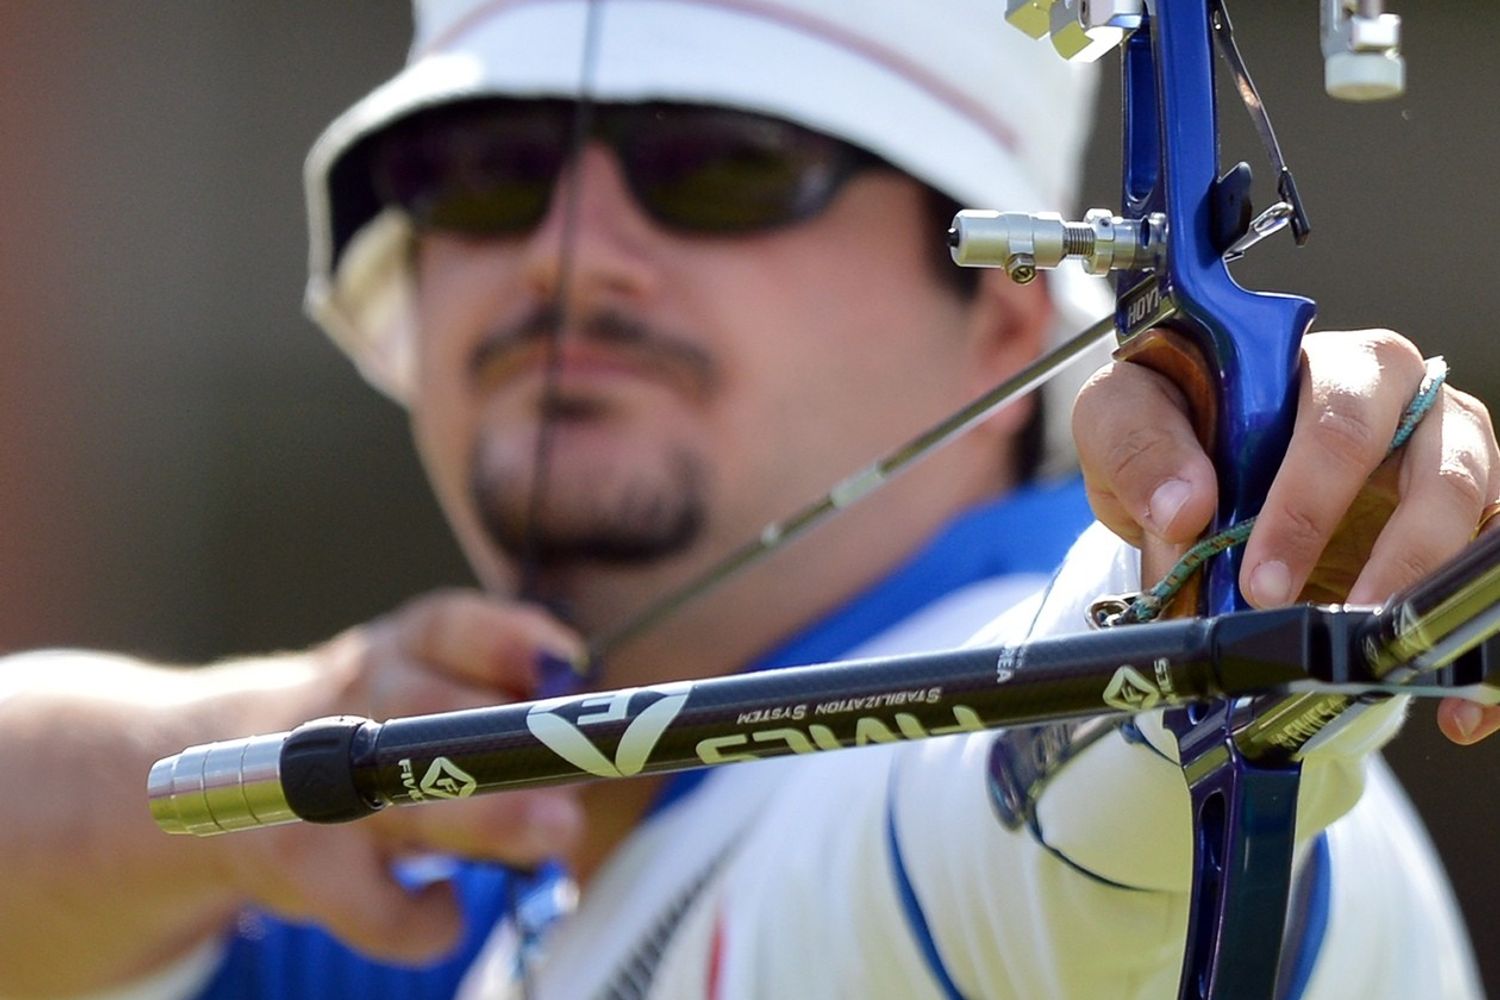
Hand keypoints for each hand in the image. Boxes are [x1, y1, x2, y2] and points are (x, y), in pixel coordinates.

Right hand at [0, 591, 585, 994]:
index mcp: (397, 650)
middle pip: (434, 716)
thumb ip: (497, 694)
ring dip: (486, 819)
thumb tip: (589, 736)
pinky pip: (367, 906)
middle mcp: (356, 704)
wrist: (215, 774)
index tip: (567, 663)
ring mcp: (320, 782)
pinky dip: (418, 919)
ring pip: (403, 801)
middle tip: (577, 774)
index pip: (449, 627)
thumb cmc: (365, 726)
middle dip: (511, 745)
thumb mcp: (414, 677)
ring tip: (552, 834)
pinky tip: (445, 908)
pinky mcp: (297, 864)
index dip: (508, 640)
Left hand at [1072, 329, 1498, 739]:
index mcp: (1334, 367)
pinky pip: (1492, 582)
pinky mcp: (1463, 530)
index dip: (1307, 506)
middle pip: (1442, 476)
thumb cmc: (1170, 422)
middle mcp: (1413, 408)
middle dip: (1393, 561)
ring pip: (1483, 525)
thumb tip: (1185, 509)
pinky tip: (1457, 705)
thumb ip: (1142, 448)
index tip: (1262, 582)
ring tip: (1392, 667)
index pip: (1340, 425)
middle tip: (1331, 626)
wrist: (1187, 467)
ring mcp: (1450, 469)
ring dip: (1442, 603)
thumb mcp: (1125, 415)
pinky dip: (1486, 645)